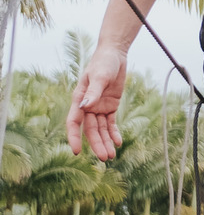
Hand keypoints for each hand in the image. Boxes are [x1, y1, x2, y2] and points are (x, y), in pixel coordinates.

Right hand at [66, 45, 126, 160]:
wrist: (114, 56)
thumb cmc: (103, 63)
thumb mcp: (99, 77)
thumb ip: (93, 93)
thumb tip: (85, 107)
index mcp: (79, 99)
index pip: (74, 122)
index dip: (74, 137)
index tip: (77, 151)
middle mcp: (87, 106)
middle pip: (90, 130)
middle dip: (96, 144)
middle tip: (104, 158)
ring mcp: (99, 107)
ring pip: (101, 129)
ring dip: (105, 142)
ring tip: (111, 155)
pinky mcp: (110, 106)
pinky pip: (111, 123)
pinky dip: (114, 133)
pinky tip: (119, 142)